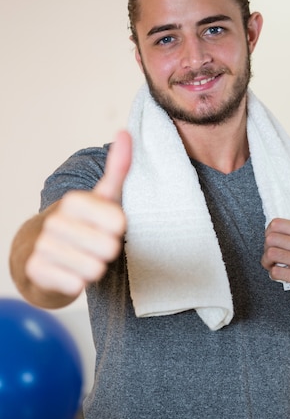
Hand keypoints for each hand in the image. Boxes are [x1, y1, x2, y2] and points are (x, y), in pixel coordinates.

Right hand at [25, 130, 131, 298]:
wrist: (42, 252)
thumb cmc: (84, 223)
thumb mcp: (104, 196)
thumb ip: (118, 167)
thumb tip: (125, 132)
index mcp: (74, 201)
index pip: (118, 223)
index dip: (118, 230)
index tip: (107, 226)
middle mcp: (54, 221)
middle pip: (108, 249)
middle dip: (107, 252)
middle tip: (95, 246)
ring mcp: (42, 246)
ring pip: (93, 270)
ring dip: (94, 269)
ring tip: (83, 258)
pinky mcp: (35, 271)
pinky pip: (75, 286)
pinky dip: (78, 284)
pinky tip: (69, 272)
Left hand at [261, 218, 289, 307]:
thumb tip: (276, 224)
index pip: (277, 224)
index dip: (268, 232)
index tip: (270, 239)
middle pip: (271, 239)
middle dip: (265, 248)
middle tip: (269, 255)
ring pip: (271, 254)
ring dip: (266, 262)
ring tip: (271, 265)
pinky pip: (276, 271)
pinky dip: (272, 274)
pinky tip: (278, 274)